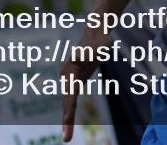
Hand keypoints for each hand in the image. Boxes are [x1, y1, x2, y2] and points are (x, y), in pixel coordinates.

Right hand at [61, 27, 110, 141]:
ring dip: (67, 118)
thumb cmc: (100, 40)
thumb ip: (87, 53)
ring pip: (68, 101)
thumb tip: (76, 59)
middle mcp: (68, 77)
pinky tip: (68, 121)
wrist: (97, 32)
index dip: (68, 112)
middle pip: (67, 102)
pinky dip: (69, 110)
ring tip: (67, 135)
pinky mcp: (76, 79)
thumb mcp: (98, 46)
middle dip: (67, 121)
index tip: (67, 125)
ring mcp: (71, 78)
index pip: (70, 96)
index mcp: (72, 73)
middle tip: (66, 139)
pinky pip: (72, 98)